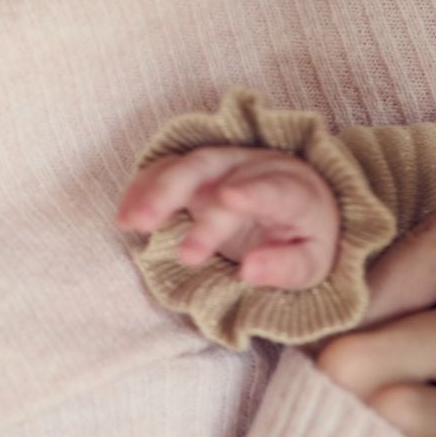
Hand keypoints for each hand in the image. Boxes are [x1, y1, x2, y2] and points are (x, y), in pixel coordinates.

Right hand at [118, 147, 341, 289]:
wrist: (300, 211)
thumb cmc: (304, 241)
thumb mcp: (310, 265)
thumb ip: (284, 268)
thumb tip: (249, 271)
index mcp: (294, 191)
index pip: (273, 189)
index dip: (251, 191)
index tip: (228, 198)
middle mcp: (256, 167)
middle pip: (218, 171)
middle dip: (186, 198)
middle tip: (168, 240)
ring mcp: (225, 164)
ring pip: (188, 166)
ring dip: (156, 190)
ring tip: (131, 222)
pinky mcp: (200, 170)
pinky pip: (168, 169)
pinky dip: (145, 187)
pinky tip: (125, 215)